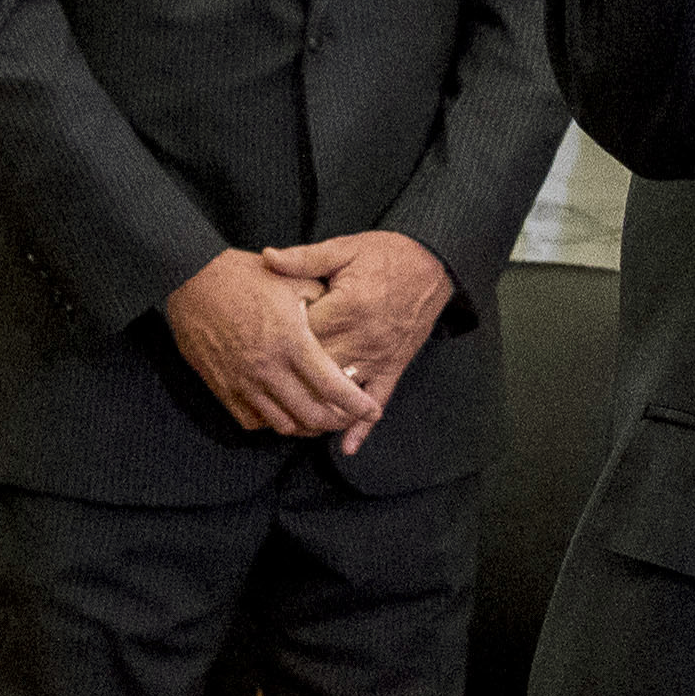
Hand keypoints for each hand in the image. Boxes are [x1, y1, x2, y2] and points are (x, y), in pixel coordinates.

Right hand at [160, 246, 380, 442]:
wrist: (191, 279)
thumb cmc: (242, 275)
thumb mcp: (291, 280)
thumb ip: (322, 301)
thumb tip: (342, 318)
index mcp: (291, 342)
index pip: (333, 386)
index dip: (357, 404)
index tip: (371, 409)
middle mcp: (269, 368)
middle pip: (311, 415)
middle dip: (335, 422)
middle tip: (346, 418)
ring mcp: (243, 382)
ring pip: (283, 424)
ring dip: (305, 427)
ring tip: (318, 420)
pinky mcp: (222, 387)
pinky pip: (252, 420)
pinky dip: (272, 423)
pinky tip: (282, 413)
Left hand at [269, 231, 451, 451]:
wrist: (434, 262)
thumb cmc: (386, 254)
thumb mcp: (344, 248)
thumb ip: (304, 259)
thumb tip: (267, 258)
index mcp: (347, 307)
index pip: (303, 335)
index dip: (280, 341)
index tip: (260, 344)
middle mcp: (363, 338)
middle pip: (319, 370)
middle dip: (292, 381)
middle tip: (264, 391)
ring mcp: (379, 357)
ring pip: (343, 392)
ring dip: (319, 409)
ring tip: (291, 424)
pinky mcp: (394, 366)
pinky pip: (378, 400)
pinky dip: (363, 426)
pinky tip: (346, 447)